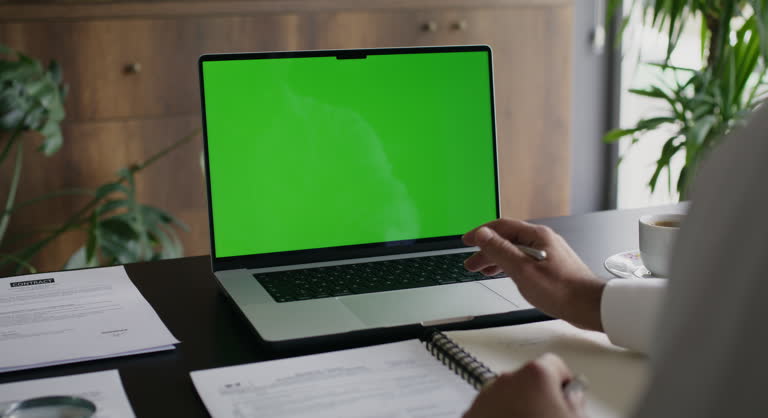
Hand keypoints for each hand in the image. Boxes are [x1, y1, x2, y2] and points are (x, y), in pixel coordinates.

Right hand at [463, 219, 604, 330]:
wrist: (590, 306)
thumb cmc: (563, 291)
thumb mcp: (523, 270)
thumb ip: (500, 251)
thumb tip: (482, 234)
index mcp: (537, 237)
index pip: (501, 227)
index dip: (481, 233)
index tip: (466, 240)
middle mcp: (543, 241)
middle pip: (508, 239)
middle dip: (487, 250)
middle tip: (472, 263)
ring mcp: (548, 253)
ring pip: (516, 251)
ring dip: (497, 259)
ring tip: (483, 270)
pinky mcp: (551, 267)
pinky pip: (524, 260)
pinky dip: (510, 266)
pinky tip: (506, 275)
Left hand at [463, 353, 585, 417]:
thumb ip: (576, 404)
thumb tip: (573, 399)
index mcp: (535, 376)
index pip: (555, 364)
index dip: (564, 383)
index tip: (568, 397)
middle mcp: (505, 381)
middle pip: (527, 381)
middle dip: (539, 397)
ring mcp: (484, 399)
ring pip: (506, 397)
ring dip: (517, 410)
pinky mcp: (469, 416)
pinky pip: (489, 412)